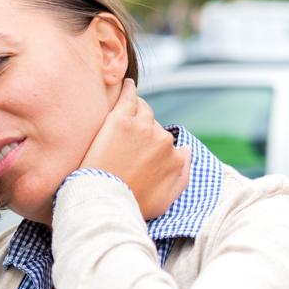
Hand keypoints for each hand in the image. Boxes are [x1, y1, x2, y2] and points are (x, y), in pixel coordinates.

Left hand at [80, 79, 190, 219]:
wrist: (102, 200)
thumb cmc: (131, 204)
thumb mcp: (165, 200)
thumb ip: (182, 175)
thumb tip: (185, 150)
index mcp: (175, 157)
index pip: (166, 143)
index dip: (151, 148)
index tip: (137, 154)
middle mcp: (163, 139)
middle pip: (154, 127)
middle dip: (142, 132)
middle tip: (124, 142)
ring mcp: (142, 127)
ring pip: (143, 110)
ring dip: (136, 111)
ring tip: (125, 114)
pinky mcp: (120, 120)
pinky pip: (128, 96)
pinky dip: (128, 89)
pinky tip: (125, 84)